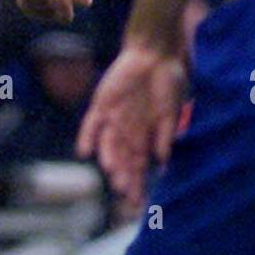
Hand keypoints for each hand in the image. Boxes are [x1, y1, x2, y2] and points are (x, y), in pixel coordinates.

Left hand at [76, 45, 187, 207]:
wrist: (154, 52)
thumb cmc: (168, 81)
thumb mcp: (170, 111)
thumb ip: (164, 135)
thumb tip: (162, 162)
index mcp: (145, 135)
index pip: (139, 166)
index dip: (137, 184)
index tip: (136, 202)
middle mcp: (127, 131)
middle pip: (123, 160)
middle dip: (124, 177)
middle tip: (124, 192)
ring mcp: (113, 119)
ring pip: (108, 146)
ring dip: (110, 159)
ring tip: (113, 173)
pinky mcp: (101, 106)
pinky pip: (91, 125)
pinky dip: (87, 138)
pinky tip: (85, 152)